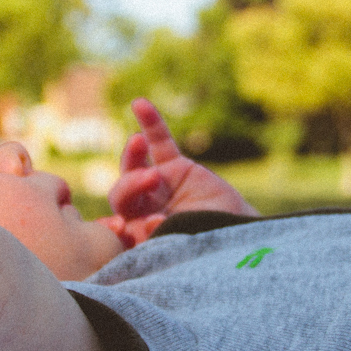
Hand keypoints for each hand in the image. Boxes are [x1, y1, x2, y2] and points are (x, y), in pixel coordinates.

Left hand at [98, 98, 257, 246]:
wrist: (239, 233)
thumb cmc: (208, 246)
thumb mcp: (184, 246)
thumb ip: (163, 236)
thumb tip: (146, 221)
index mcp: (137, 235)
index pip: (113, 227)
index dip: (111, 224)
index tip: (120, 225)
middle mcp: (141, 210)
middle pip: (121, 194)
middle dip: (130, 185)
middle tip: (151, 179)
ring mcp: (157, 186)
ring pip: (134, 165)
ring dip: (132, 154)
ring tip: (137, 143)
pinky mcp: (175, 166)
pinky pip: (159, 142)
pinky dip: (151, 124)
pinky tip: (140, 104)